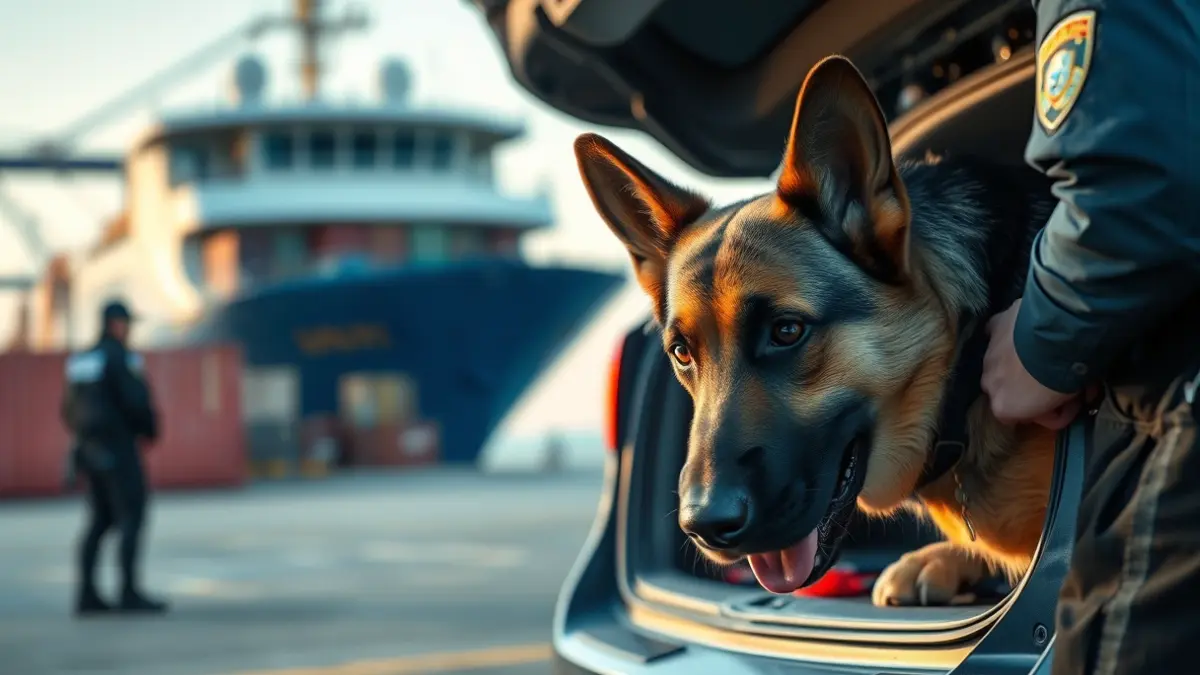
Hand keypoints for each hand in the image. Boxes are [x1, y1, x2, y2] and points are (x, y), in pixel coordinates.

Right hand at [981, 299, 1084, 429]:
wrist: (1055, 334)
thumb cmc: (1062, 375)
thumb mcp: (1067, 400)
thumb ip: (1057, 404)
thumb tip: (1064, 398)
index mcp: (1003, 408)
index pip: (1020, 417)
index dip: (1043, 411)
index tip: (1063, 403)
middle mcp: (988, 384)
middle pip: (1007, 390)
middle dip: (1026, 387)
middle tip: (1052, 378)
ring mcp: (988, 355)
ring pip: (1001, 363)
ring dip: (1018, 362)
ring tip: (1042, 352)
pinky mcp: (993, 327)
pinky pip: (998, 334)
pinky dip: (1009, 334)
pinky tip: (1024, 330)